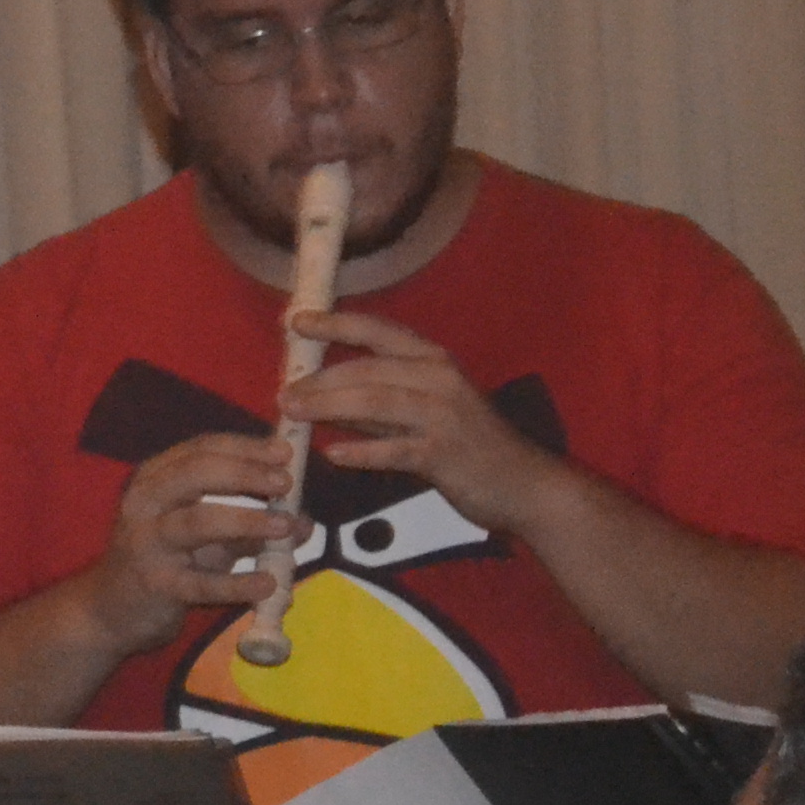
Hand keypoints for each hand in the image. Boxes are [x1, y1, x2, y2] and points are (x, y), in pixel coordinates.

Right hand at [63, 429, 300, 653]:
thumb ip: (249, 527)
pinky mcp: (157, 584)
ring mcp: (148, 543)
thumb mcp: (204, 538)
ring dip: (246, 520)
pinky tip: (268, 584)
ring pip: (197, 522)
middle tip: (284, 482)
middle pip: (195, 474)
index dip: (245, 448)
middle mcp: (145, 502)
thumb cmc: (161, 561)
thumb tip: (302, 521)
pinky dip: (238, 583)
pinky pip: (201, 583)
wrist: (109, 609)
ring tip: (285, 526)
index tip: (284, 453)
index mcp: (156, 479)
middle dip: (245, 474)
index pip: (200, 449)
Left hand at [286, 309, 565, 538]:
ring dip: (329, 406)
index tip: (296, 321)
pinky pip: (395, 449)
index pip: (377, 331)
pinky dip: (362, 451)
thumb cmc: (466, 442)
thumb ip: (374, 400)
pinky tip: (332, 454)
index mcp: (431, 360)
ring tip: (292, 412)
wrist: (522, 484)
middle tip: (282, 392)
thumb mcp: (421, 410)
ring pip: (376, 401)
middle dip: (319, 378)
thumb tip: (316, 392)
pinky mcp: (445, 454)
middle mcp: (438, 379)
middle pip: (367, 369)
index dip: (335, 323)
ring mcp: (444, 415)